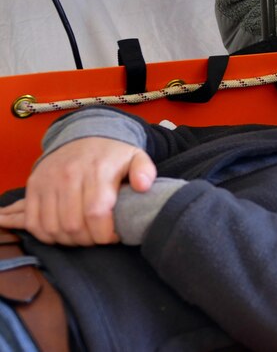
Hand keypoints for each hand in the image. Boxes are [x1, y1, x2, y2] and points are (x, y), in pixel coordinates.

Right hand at [3, 137, 156, 245]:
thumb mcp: (136, 156)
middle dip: (88, 240)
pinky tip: (62, 233)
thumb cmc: (112, 153)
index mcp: (97, 171)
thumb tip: (143, 186)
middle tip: (98, 237)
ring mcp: (48, 181)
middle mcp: (69, 176)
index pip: (96, 214)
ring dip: (68, 240)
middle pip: (73, 225)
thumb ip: (145, 171)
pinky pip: (33, 222)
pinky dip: (46, 235)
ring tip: (83, 236)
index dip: (105, 234)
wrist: (84, 133)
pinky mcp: (34, 186)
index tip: (114, 236)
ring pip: (52, 227)